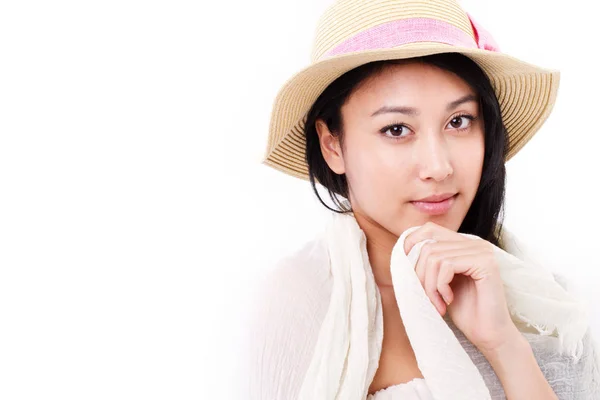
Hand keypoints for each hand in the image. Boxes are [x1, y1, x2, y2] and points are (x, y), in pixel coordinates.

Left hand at [403, 222, 519, 352]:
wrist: (489, 335)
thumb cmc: (464, 311)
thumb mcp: (439, 281)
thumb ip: (428, 262)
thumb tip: (402, 249)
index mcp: (464, 244)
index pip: (428, 230)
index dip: (411, 246)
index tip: (407, 272)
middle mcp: (475, 243)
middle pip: (427, 245)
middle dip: (419, 274)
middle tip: (426, 297)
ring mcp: (482, 251)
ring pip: (434, 257)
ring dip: (429, 284)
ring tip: (436, 302)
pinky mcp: (486, 262)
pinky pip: (447, 265)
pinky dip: (440, 285)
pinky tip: (448, 300)